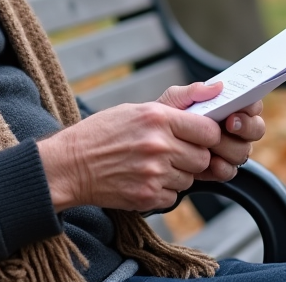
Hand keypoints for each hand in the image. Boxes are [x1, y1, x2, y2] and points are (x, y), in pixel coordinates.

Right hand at [36, 101, 221, 212]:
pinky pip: (174, 197)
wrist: (69, 164)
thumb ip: (179, 101)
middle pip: (203, 158)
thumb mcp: (136, 108)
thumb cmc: (101, 133)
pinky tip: (144, 179)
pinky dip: (163, 190)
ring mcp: (154, 173)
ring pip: (190, 179)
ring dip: (178, 174)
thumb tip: (216, 89)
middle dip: (193, 156)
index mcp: (157, 118)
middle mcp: (158, 145)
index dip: (207, 135)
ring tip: (153, 165)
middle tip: (172, 152)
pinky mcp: (147, 196)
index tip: (198, 136)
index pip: (209, 130)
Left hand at [157, 83, 266, 181]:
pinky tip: (212, 162)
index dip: (251, 106)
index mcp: (228, 107)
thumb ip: (194, 91)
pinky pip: (231, 171)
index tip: (236, 110)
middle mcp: (235, 128)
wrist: (150, 145)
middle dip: (246, 127)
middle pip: (256, 129)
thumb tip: (218, 85)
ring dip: (229, 147)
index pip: (251, 104)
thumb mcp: (175, 99)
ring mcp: (230, 149)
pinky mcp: (221, 168)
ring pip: (244, 151)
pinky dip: (222, 167)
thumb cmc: (165, 117)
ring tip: (212, 145)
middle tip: (230, 124)